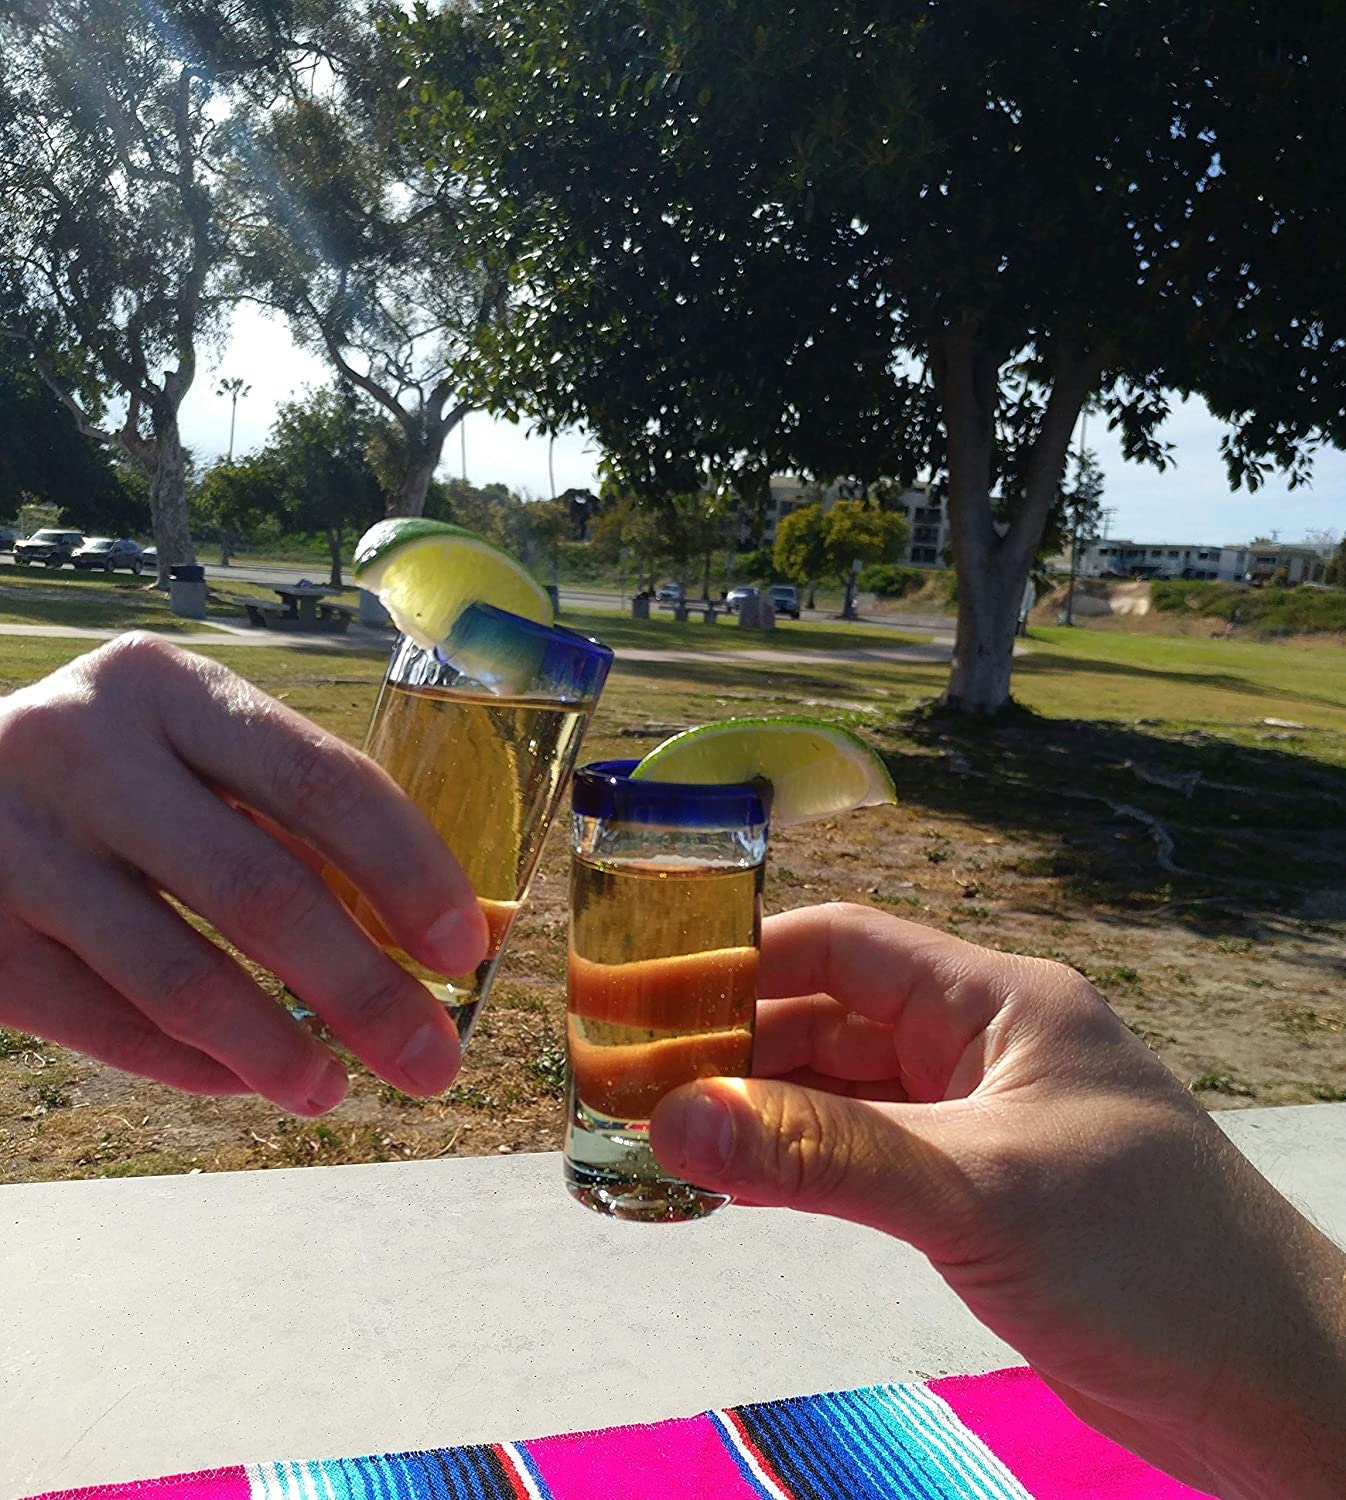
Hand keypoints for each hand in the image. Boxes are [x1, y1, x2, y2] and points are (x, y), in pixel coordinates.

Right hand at [0, 634, 487, 1113]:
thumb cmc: (117, 771)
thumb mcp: (197, 752)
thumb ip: (299, 821)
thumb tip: (435, 931)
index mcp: (169, 688)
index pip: (319, 779)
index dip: (406, 870)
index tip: (464, 949)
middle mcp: (85, 752)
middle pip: (259, 890)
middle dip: (364, 989)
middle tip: (430, 1060)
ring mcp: (17, 845)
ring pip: (177, 977)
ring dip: (277, 1049)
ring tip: (335, 1090)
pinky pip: (106, 1024)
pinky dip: (192, 1064)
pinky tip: (248, 1080)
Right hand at [650, 903, 1345, 1498]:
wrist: (1273, 1388)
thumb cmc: (1147, 1259)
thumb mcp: (974, 1191)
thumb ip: (821, 1155)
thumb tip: (671, 1118)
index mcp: (999, 1002)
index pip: (847, 946)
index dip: (744, 962)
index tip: (646, 994)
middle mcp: (984, 1047)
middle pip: (833, 1018)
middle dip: (736, 1043)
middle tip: (630, 1081)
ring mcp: (981, 1121)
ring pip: (845, 1091)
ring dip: (763, 1109)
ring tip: (661, 1134)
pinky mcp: (980, 1192)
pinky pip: (868, 1155)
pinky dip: (802, 1164)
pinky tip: (741, 1183)